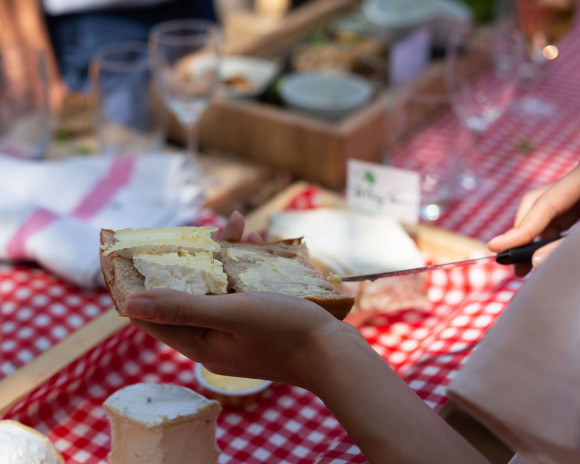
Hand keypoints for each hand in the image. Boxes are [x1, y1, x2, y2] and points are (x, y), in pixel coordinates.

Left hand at [122, 210, 364, 388]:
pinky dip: (245, 268)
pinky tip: (259, 245)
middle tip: (208, 228)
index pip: (153, 314)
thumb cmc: (285, 333)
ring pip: (217, 288)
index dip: (139, 284)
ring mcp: (237, 332)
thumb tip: (128, 303)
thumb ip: (182, 307)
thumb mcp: (231, 314)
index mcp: (199, 343)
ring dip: (224, 258)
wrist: (336, 356)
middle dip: (192, 260)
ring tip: (241, 228)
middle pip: (187, 294)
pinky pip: (241, 292)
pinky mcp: (259, 324)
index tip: (136, 251)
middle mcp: (213, 339)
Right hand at [488, 164, 579, 275]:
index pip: (542, 204)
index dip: (519, 229)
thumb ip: (564, 249)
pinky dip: (545, 236)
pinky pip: (556, 217)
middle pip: (536, 203)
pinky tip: (539, 252)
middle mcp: (575, 181)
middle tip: (510, 260)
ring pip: (543, 211)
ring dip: (531, 238)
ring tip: (523, 266)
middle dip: (521, 232)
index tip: (495, 248)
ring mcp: (574, 190)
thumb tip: (535, 261)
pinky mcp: (577, 201)